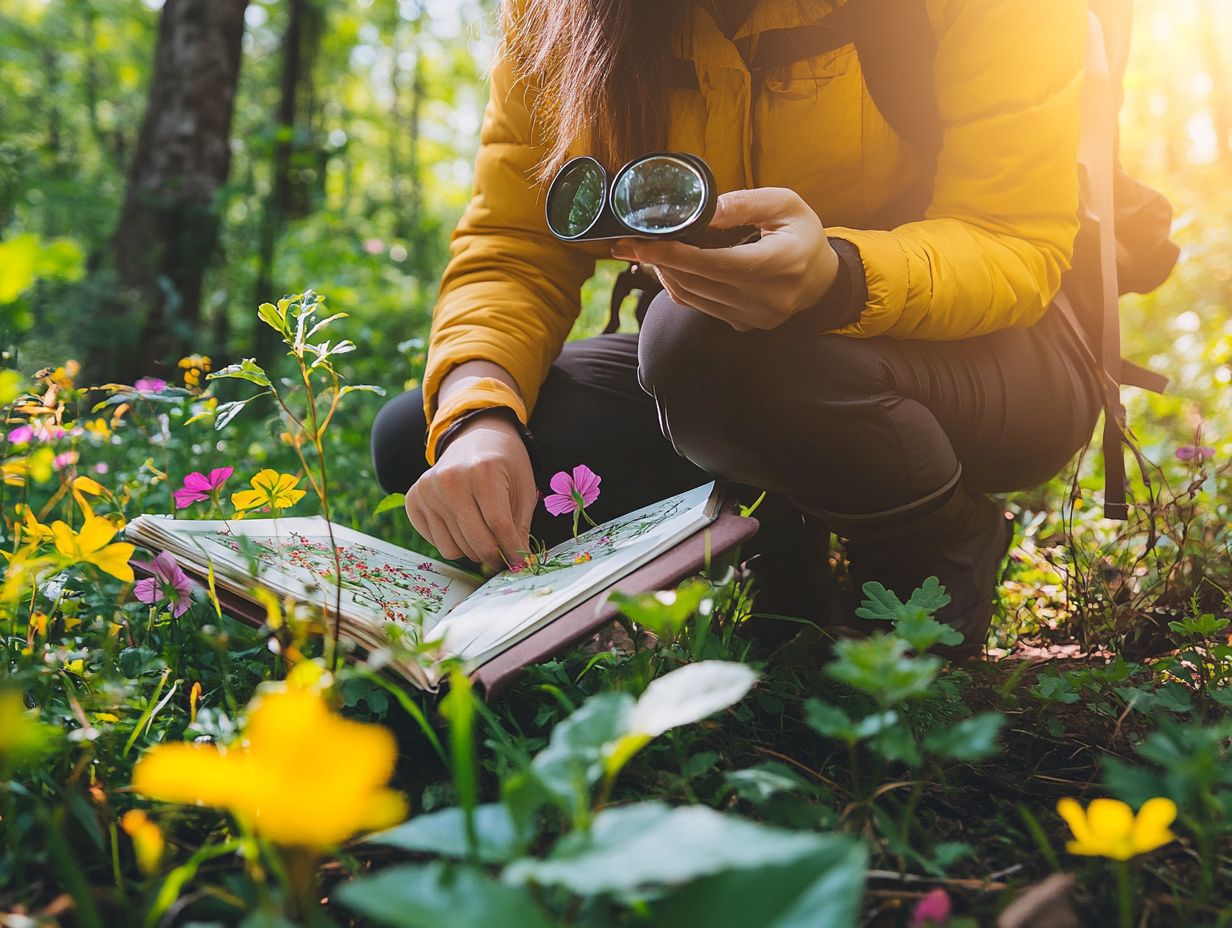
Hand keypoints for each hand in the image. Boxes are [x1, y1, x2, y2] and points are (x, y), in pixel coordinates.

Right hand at [405, 412, 536, 570]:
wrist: (475, 438)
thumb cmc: (504, 465)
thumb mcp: (523, 489)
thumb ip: (520, 527)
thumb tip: (519, 563)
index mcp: (482, 471)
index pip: (499, 526)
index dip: (512, 551)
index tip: (520, 564)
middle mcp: (450, 480)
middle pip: (476, 541)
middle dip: (494, 556)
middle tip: (503, 556)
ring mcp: (428, 490)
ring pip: (454, 549)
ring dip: (474, 551)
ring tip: (483, 533)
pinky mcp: (413, 499)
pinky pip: (437, 543)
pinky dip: (454, 543)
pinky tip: (463, 524)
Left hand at [610, 187, 839, 331]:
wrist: (822, 278)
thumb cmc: (803, 234)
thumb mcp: (784, 204)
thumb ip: (742, 204)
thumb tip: (700, 207)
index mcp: (780, 264)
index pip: (715, 263)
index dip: (674, 254)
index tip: (642, 243)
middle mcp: (766, 299)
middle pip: (697, 282)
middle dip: (658, 261)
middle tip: (629, 242)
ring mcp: (753, 317)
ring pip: (693, 298)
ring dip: (665, 274)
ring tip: (646, 251)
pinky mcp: (743, 324)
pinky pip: (700, 308)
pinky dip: (680, 286)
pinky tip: (669, 267)